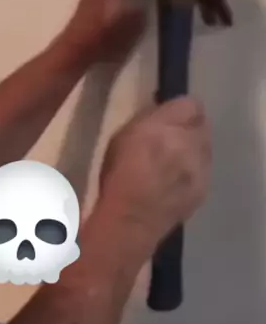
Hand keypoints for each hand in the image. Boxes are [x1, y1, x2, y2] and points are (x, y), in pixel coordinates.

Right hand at [97, 96, 211, 269]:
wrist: (130, 220)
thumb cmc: (117, 176)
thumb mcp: (122, 136)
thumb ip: (147, 120)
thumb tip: (159, 112)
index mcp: (166, 125)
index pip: (190, 104)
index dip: (179, 109)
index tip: (168, 115)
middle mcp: (190, 142)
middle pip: (202, 124)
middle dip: (189, 127)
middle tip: (171, 137)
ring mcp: (201, 167)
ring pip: (205, 147)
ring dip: (193, 149)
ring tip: (173, 161)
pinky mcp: (204, 188)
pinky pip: (204, 170)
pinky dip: (194, 171)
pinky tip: (177, 180)